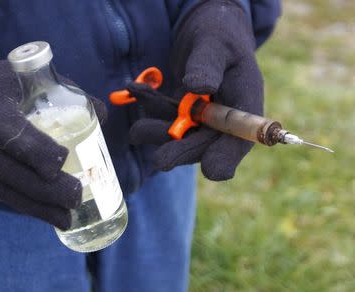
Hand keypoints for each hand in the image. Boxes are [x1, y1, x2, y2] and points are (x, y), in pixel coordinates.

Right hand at [0, 57, 106, 228]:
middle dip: (42, 187)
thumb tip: (103, 114)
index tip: (63, 160)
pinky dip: (19, 204)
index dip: (32, 147)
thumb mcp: (21, 75)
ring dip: (33, 206)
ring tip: (65, 218)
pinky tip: (43, 212)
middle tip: (76, 196)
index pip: (4, 127)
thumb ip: (62, 92)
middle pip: (3, 166)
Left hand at [128, 0, 263, 180]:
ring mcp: (202, 121)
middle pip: (205, 145)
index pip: (240, 140)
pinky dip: (150, 106)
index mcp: (244, 106)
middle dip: (182, 151)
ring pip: (180, 137)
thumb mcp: (215, 44)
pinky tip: (135, 89)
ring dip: (158, 131)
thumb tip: (199, 87)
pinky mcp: (183, 116)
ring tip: (137, 123)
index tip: (212, 169)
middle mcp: (224, 120)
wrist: (206, 35)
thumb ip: (208, 64)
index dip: (227, 156)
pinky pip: (165, 119)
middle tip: (160, 161)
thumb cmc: (218, 35)